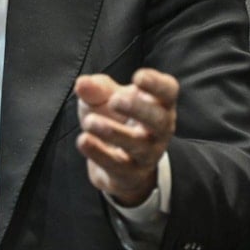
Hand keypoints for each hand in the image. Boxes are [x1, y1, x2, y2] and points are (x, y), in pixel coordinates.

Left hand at [74, 68, 177, 206]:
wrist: (116, 160)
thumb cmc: (116, 117)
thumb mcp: (105, 98)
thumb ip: (96, 89)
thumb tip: (82, 84)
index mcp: (158, 103)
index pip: (168, 91)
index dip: (157, 84)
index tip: (139, 77)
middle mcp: (158, 129)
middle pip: (158, 120)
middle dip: (138, 109)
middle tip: (116, 101)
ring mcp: (146, 153)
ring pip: (137, 145)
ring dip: (113, 132)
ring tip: (90, 121)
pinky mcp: (129, 173)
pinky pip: (116, 165)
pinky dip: (98, 153)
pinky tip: (83, 140)